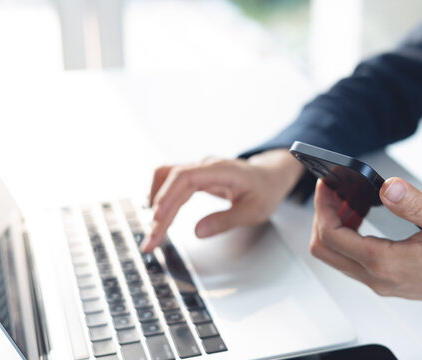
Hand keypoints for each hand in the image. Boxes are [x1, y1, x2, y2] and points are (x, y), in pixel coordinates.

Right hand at [144, 149, 303, 251]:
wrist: (270, 177)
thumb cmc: (265, 192)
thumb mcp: (254, 211)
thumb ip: (226, 220)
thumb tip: (197, 232)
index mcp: (222, 170)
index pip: (186, 177)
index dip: (168, 195)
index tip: (158, 217)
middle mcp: (207, 166)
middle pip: (172, 182)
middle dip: (159, 212)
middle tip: (151, 241)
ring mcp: (199, 170)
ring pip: (167, 181)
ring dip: (157, 206)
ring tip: (154, 234)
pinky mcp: (195, 177)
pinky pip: (172, 184)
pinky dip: (162, 200)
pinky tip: (159, 218)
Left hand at [310, 177, 421, 331]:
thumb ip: (413, 204)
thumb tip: (386, 186)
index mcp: (383, 262)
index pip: (332, 237)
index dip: (323, 208)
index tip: (326, 186)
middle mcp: (375, 277)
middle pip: (324, 250)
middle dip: (322, 217)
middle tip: (331, 193)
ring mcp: (378, 282)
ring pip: (336, 256)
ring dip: (334, 228)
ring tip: (347, 202)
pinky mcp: (384, 280)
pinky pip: (351, 260)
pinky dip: (347, 238)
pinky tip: (362, 219)